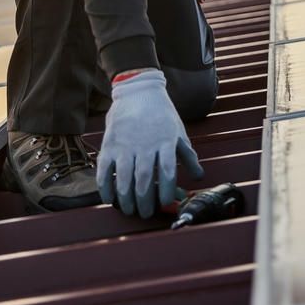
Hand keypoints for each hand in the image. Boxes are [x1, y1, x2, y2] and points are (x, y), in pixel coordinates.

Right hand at [96, 69, 203, 216]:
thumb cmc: (162, 114)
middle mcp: (145, 145)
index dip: (167, 191)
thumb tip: (199, 177)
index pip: (168, 172)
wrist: (138, 91)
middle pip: (145, 179)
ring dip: (126, 199)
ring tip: (129, 210)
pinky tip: (109, 198)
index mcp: (165, 142)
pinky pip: (105, 170)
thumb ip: (188, 155)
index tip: (166, 203)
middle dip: (145, 201)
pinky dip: (106, 187)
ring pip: (124, 178)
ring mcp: (125, 145)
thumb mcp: (179, 131)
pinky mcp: (109, 144)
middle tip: (145, 214)